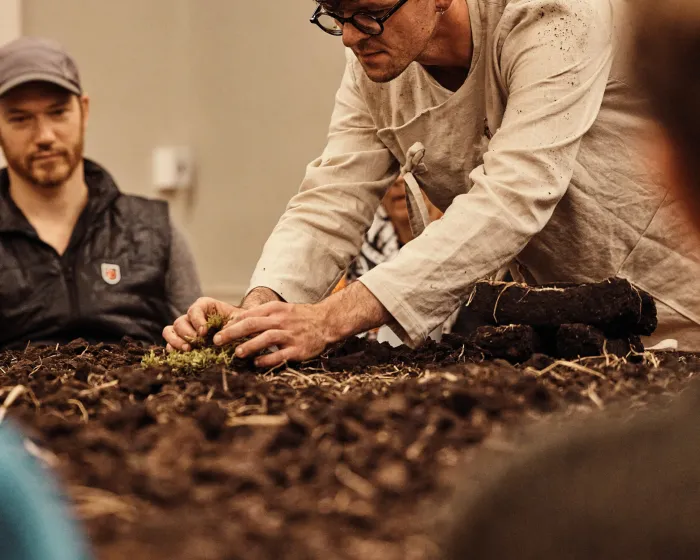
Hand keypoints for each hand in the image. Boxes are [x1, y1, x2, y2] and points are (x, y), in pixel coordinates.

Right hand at [163, 297, 240, 351]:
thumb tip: (222, 337)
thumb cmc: (239, 323)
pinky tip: (182, 354)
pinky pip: (170, 342)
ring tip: (188, 349)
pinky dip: (172, 348)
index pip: (194, 310)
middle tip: (197, 343)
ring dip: (176, 341)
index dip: (197, 321)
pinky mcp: (183, 340)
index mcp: (204, 306)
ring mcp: (186, 328)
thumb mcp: (238, 320)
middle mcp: (192, 316)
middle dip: (187, 333)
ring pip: (170, 330)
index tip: (204, 332)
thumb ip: (232, 325)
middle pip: (180, 322)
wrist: (240, 330)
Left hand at [212, 301, 337, 367]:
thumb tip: (236, 322)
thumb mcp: (281, 310)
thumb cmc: (300, 317)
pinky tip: (257, 363)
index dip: (232, 323)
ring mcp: (290, 335)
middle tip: (217, 340)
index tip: (217, 330)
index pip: (249, 314)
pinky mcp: (298, 349)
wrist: (326, 322)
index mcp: (275, 310)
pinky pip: (281, 355)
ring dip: (250, 345)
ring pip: (266, 338)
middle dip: (233, 333)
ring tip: (236, 353)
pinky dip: (268, 359)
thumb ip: (261, 315)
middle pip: (253, 324)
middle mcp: (281, 321)